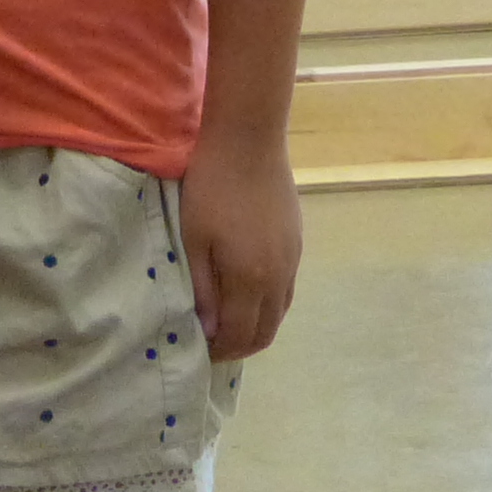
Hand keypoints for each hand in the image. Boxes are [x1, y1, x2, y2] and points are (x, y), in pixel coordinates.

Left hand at [178, 125, 301, 364]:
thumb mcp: (194, 239)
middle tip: (214, 343)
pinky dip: (268, 304)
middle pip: (266, 332)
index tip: (199, 350)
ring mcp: (292, 259)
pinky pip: (286, 289)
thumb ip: (202, 288)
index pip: (240, 335)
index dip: (220, 351)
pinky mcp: (297, 242)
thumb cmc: (212, 187)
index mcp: (250, 279)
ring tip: (229, 320)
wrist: (249, 140)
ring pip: (280, 312)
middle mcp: (278, 277)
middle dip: (240, 346)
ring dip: (257, 326)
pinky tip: (248, 291)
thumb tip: (209, 328)